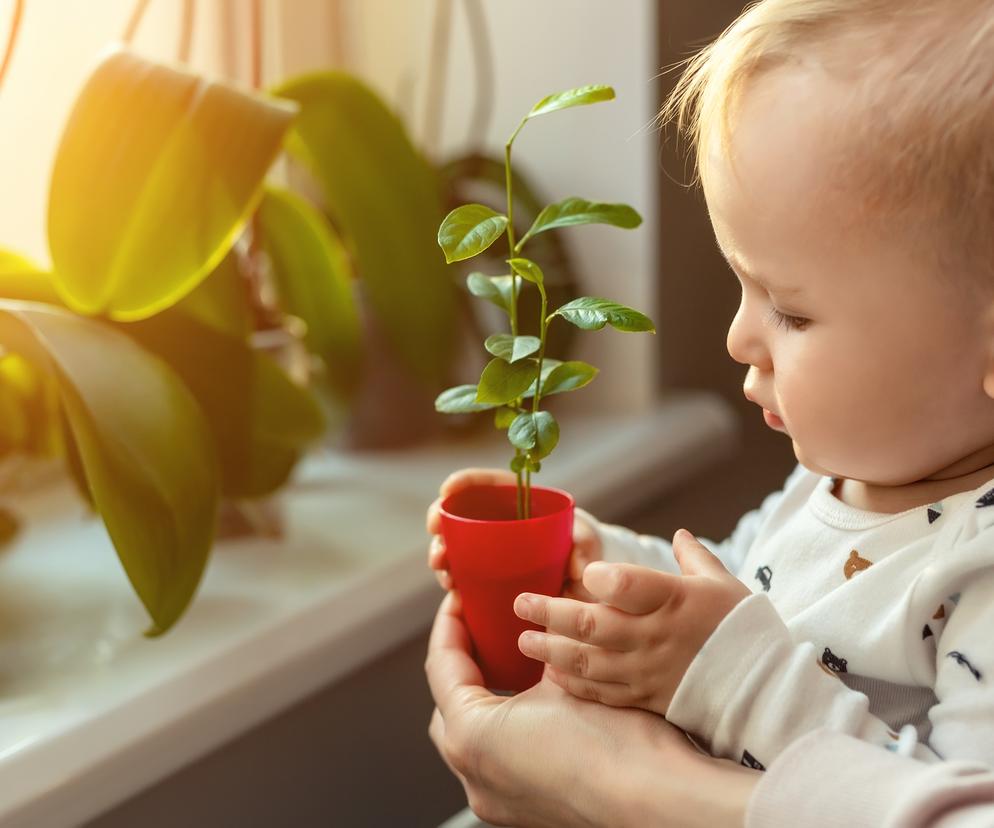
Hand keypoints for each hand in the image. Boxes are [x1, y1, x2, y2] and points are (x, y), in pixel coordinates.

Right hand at [425, 467, 602, 599]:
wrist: (586, 579)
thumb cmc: (585, 549)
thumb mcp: (587, 541)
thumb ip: (585, 546)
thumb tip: (578, 566)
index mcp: (520, 501)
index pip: (487, 484)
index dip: (464, 482)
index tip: (446, 489)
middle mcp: (500, 522)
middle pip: (462, 512)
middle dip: (441, 519)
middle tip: (435, 531)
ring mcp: (491, 548)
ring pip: (456, 543)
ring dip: (441, 551)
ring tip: (441, 566)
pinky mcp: (487, 574)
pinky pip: (462, 571)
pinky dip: (452, 577)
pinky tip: (451, 587)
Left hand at [425, 588, 759, 827]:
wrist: (657, 798)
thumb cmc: (616, 742)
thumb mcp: (567, 674)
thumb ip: (536, 651)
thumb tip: (536, 627)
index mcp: (471, 737)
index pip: (442, 665)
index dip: (450, 624)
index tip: (460, 599)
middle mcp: (474, 776)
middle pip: (450, 703)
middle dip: (461, 663)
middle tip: (479, 627)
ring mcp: (496, 799)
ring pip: (472, 734)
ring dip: (484, 698)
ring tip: (507, 661)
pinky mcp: (522, 810)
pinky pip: (498, 757)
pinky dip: (506, 727)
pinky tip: (533, 704)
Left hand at [513, 528, 752, 715]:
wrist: (767, 690)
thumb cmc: (742, 629)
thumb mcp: (722, 584)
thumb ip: (693, 558)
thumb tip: (679, 535)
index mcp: (674, 599)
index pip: (626, 584)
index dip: (599, 578)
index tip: (583, 572)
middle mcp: (655, 635)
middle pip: (591, 624)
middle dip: (549, 613)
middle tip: (520, 604)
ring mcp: (647, 670)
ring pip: (588, 661)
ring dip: (550, 650)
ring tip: (523, 640)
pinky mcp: (646, 698)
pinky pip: (601, 692)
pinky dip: (573, 683)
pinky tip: (551, 673)